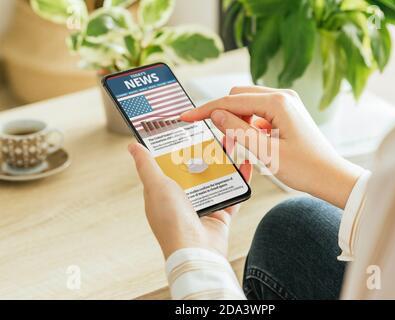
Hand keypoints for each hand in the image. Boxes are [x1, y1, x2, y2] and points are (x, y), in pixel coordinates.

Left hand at [128, 140, 251, 259]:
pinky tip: (246, 164)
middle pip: (196, 168)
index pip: (171, 163)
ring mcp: (203, 206)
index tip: (187, 128)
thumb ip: (146, 165)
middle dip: (205, 151)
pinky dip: (241, 179)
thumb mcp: (156, 186)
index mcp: (164, 192)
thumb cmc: (171, 221)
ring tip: (230, 142)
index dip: (178, 146)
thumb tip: (132, 146)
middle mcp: (184, 199)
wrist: (196, 250)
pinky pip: (234, 192)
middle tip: (213, 132)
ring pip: (216, 177)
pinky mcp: (221, 213)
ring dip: (224, 161)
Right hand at [181, 86, 362, 208]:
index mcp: (278, 103)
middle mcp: (283, 97)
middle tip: (219, 140)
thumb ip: (237, 130)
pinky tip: (254, 142)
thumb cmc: (305, 169)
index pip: (232, 101)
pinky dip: (249, 125)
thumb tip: (215, 114)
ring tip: (239, 145)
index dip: (206, 109)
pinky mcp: (287, 113)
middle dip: (224, 114)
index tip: (187, 117)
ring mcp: (286, 104)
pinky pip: (259, 113)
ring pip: (248, 104)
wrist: (331, 178)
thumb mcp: (265, 152)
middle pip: (238, 97)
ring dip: (237, 121)